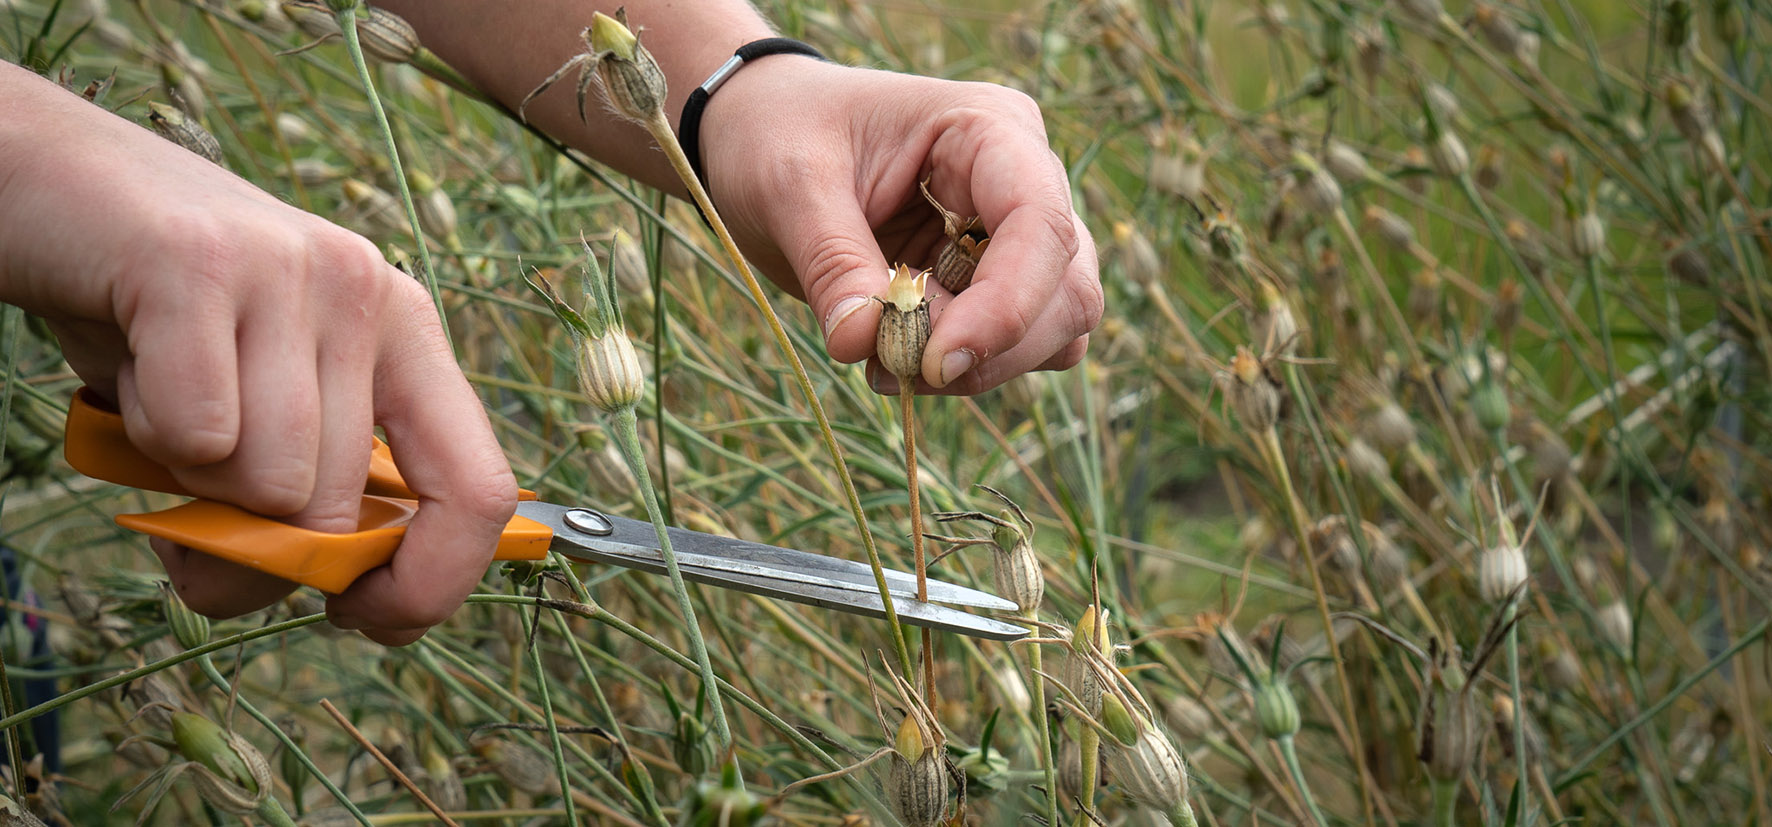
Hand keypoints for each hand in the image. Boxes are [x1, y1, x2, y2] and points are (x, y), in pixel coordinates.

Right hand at [0, 64, 516, 645]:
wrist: (50, 184)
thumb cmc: (162, 319)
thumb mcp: (264, 399)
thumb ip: (312, 487)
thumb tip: (335, 596)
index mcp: (406, 334)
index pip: (479, 488)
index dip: (429, 584)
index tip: (361, 619)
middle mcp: (370, 294)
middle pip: (333, 513)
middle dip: (244, 549)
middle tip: (185, 489)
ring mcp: (293, 271)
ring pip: (266, 484)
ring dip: (187, 480)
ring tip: (160, 401)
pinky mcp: (200, 262)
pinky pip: (196, 432)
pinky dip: (143, 431)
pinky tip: (130, 364)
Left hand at [698, 59, 1102, 394]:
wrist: (764, 134)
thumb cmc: (780, 133)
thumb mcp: (790, 185)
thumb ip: (832, 263)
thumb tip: (862, 344)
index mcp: (990, 129)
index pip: (1041, 224)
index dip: (1007, 306)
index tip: (936, 362)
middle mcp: (1024, 180)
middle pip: (1066, 288)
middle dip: (992, 347)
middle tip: (893, 367)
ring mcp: (1016, 236)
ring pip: (1054, 328)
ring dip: (979, 367)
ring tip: (882, 361)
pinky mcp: (994, 283)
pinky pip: (1016, 346)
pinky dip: (965, 371)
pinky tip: (894, 358)